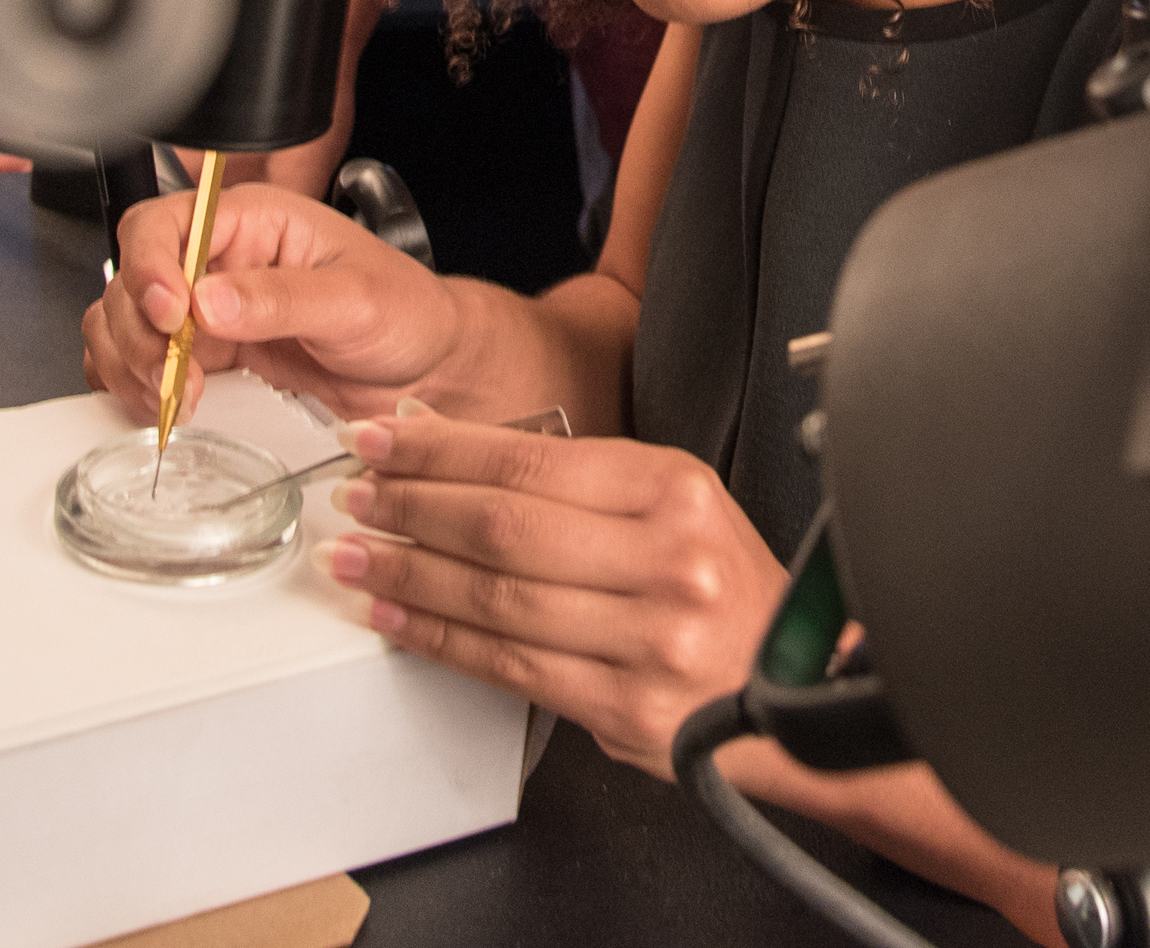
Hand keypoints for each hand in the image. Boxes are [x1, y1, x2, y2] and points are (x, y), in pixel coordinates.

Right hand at [81, 180, 459, 423]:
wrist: (427, 367)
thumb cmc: (407, 314)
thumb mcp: (355, 301)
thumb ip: (283, 298)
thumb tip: (210, 300)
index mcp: (255, 220)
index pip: (167, 225)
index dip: (150, 267)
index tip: (167, 314)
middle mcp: (223, 257)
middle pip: (132, 277)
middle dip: (138, 331)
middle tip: (171, 372)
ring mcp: (209, 307)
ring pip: (125, 322)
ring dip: (130, 362)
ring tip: (171, 394)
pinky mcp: (209, 352)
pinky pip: (144, 360)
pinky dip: (135, 384)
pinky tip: (164, 402)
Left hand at [316, 407, 784, 773]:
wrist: (794, 690)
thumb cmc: (727, 594)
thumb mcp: (679, 508)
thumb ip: (582, 486)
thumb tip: (455, 457)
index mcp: (675, 492)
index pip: (529, 460)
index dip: (440, 451)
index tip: (382, 440)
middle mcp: (666, 561)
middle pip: (503, 526)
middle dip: (411, 507)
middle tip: (358, 497)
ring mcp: (647, 640)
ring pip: (494, 599)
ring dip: (407, 576)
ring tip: (355, 558)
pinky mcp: (624, 709)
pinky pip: (507, 667)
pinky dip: (438, 640)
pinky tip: (396, 620)